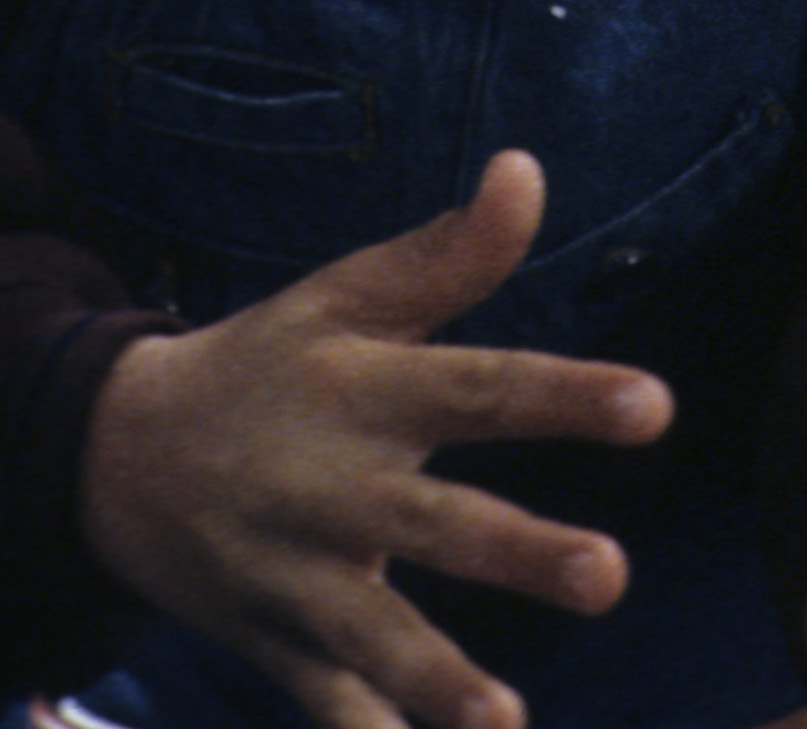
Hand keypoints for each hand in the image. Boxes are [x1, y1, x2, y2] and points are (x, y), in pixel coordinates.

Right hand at [77, 148, 674, 728]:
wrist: (114, 456)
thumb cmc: (270, 363)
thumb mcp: (345, 295)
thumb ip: (448, 254)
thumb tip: (528, 169)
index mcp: (363, 393)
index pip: (481, 390)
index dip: (567, 395)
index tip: (655, 407)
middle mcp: (328, 488)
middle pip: (434, 524)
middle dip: (517, 555)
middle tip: (612, 578)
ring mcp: (294, 575)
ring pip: (371, 634)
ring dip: (437, 680)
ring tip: (506, 722)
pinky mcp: (271, 640)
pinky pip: (321, 701)